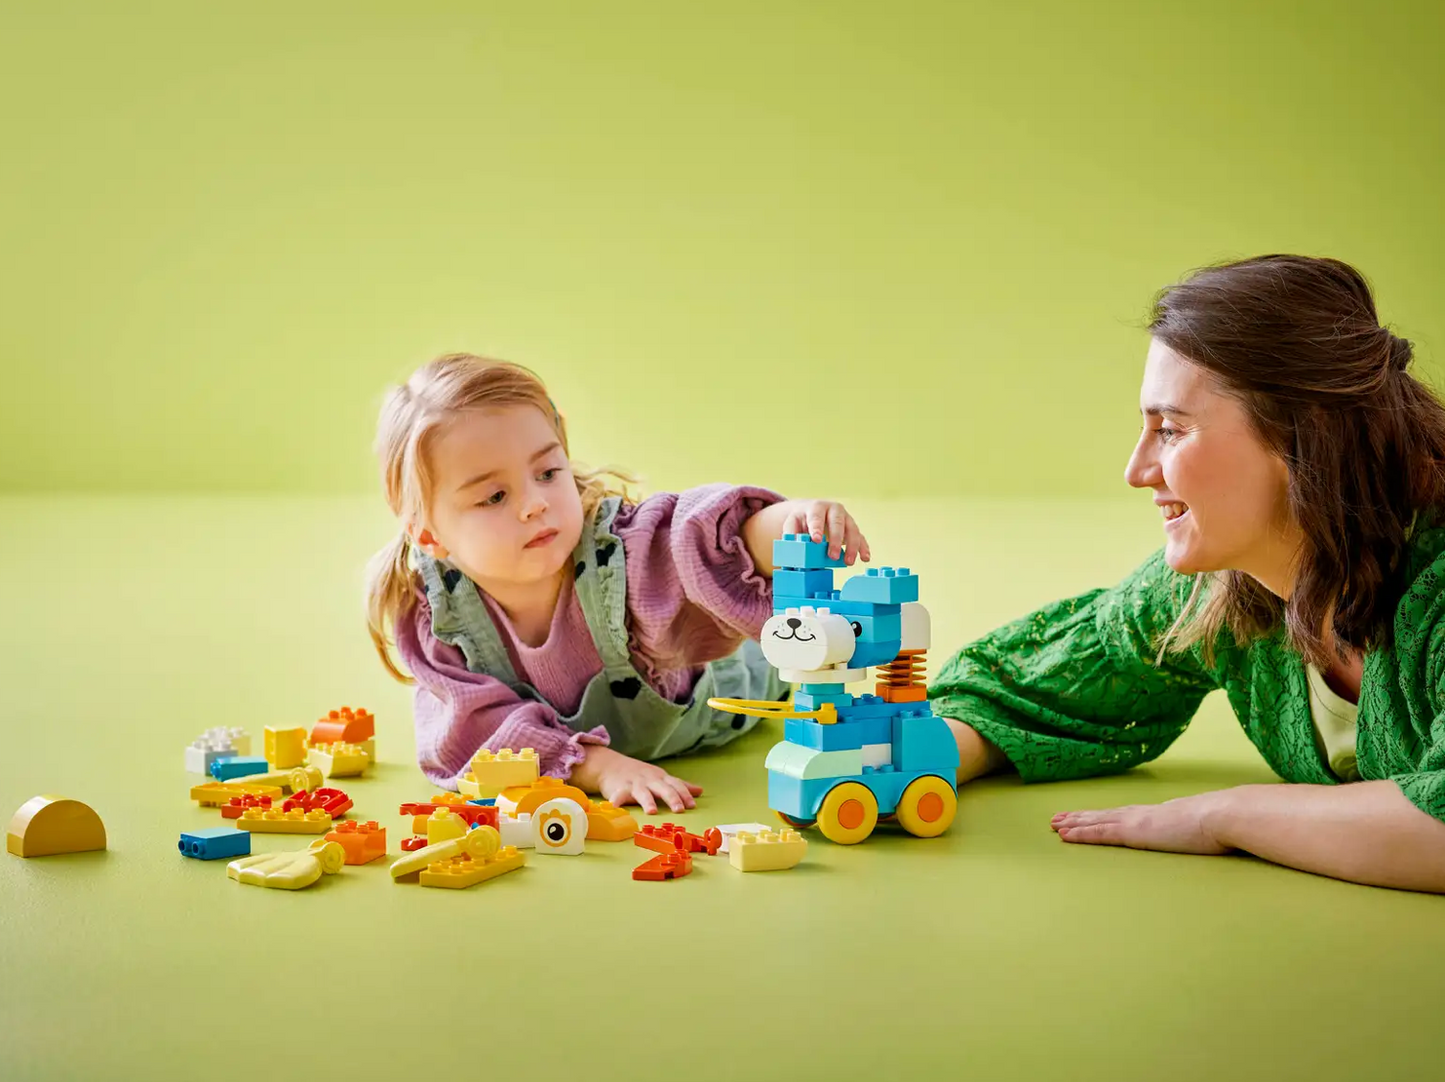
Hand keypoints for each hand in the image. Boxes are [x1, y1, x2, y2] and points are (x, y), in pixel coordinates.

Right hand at [573, 746, 701, 814]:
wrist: (612, 765)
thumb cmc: (640, 774)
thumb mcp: (661, 777)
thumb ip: (679, 785)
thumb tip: (699, 790)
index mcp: (661, 778)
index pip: (676, 785)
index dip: (684, 794)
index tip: (692, 805)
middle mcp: (650, 780)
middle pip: (663, 789)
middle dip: (672, 798)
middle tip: (679, 810)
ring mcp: (635, 784)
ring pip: (643, 793)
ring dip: (647, 801)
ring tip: (652, 811)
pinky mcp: (619, 788)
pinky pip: (618, 795)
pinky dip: (616, 800)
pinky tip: (615, 806)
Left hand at [778, 500, 870, 564]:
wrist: (813, 512)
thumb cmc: (802, 519)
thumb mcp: (792, 523)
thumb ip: (791, 533)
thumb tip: (791, 547)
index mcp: (817, 507)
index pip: (816, 517)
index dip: (817, 528)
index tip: (816, 540)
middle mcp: (834, 510)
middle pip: (837, 523)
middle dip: (836, 540)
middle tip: (832, 556)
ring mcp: (846, 518)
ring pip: (852, 530)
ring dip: (852, 546)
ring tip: (848, 562)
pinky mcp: (853, 528)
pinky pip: (860, 537)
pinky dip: (863, 547)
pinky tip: (865, 557)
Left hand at [1051, 791, 1233, 855]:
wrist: (1226, 815)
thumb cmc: (1226, 823)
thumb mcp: (1212, 829)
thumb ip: (1206, 831)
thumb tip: (1215, 836)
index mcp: (1161, 814)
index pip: (1126, 814)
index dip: (1106, 815)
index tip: (1092, 816)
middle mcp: (1144, 814)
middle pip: (1105, 815)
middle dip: (1081, 817)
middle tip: (1059, 818)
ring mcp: (1137, 822)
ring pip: (1097, 822)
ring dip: (1074, 824)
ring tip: (1054, 824)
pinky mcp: (1134, 832)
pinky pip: (1100, 833)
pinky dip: (1081, 834)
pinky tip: (1065, 835)